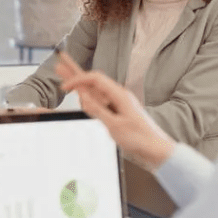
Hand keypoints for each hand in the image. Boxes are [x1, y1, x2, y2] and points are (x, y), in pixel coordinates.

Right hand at [55, 51, 175, 170]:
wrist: (157, 151)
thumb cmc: (140, 139)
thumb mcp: (115, 126)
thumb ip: (98, 111)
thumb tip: (83, 98)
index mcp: (120, 95)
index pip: (95, 79)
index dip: (78, 80)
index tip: (65, 87)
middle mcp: (119, 97)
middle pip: (94, 82)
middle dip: (77, 75)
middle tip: (61, 66)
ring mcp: (120, 105)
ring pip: (97, 93)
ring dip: (82, 88)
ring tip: (67, 83)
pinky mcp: (120, 113)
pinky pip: (102, 103)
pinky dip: (91, 100)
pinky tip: (85, 101)